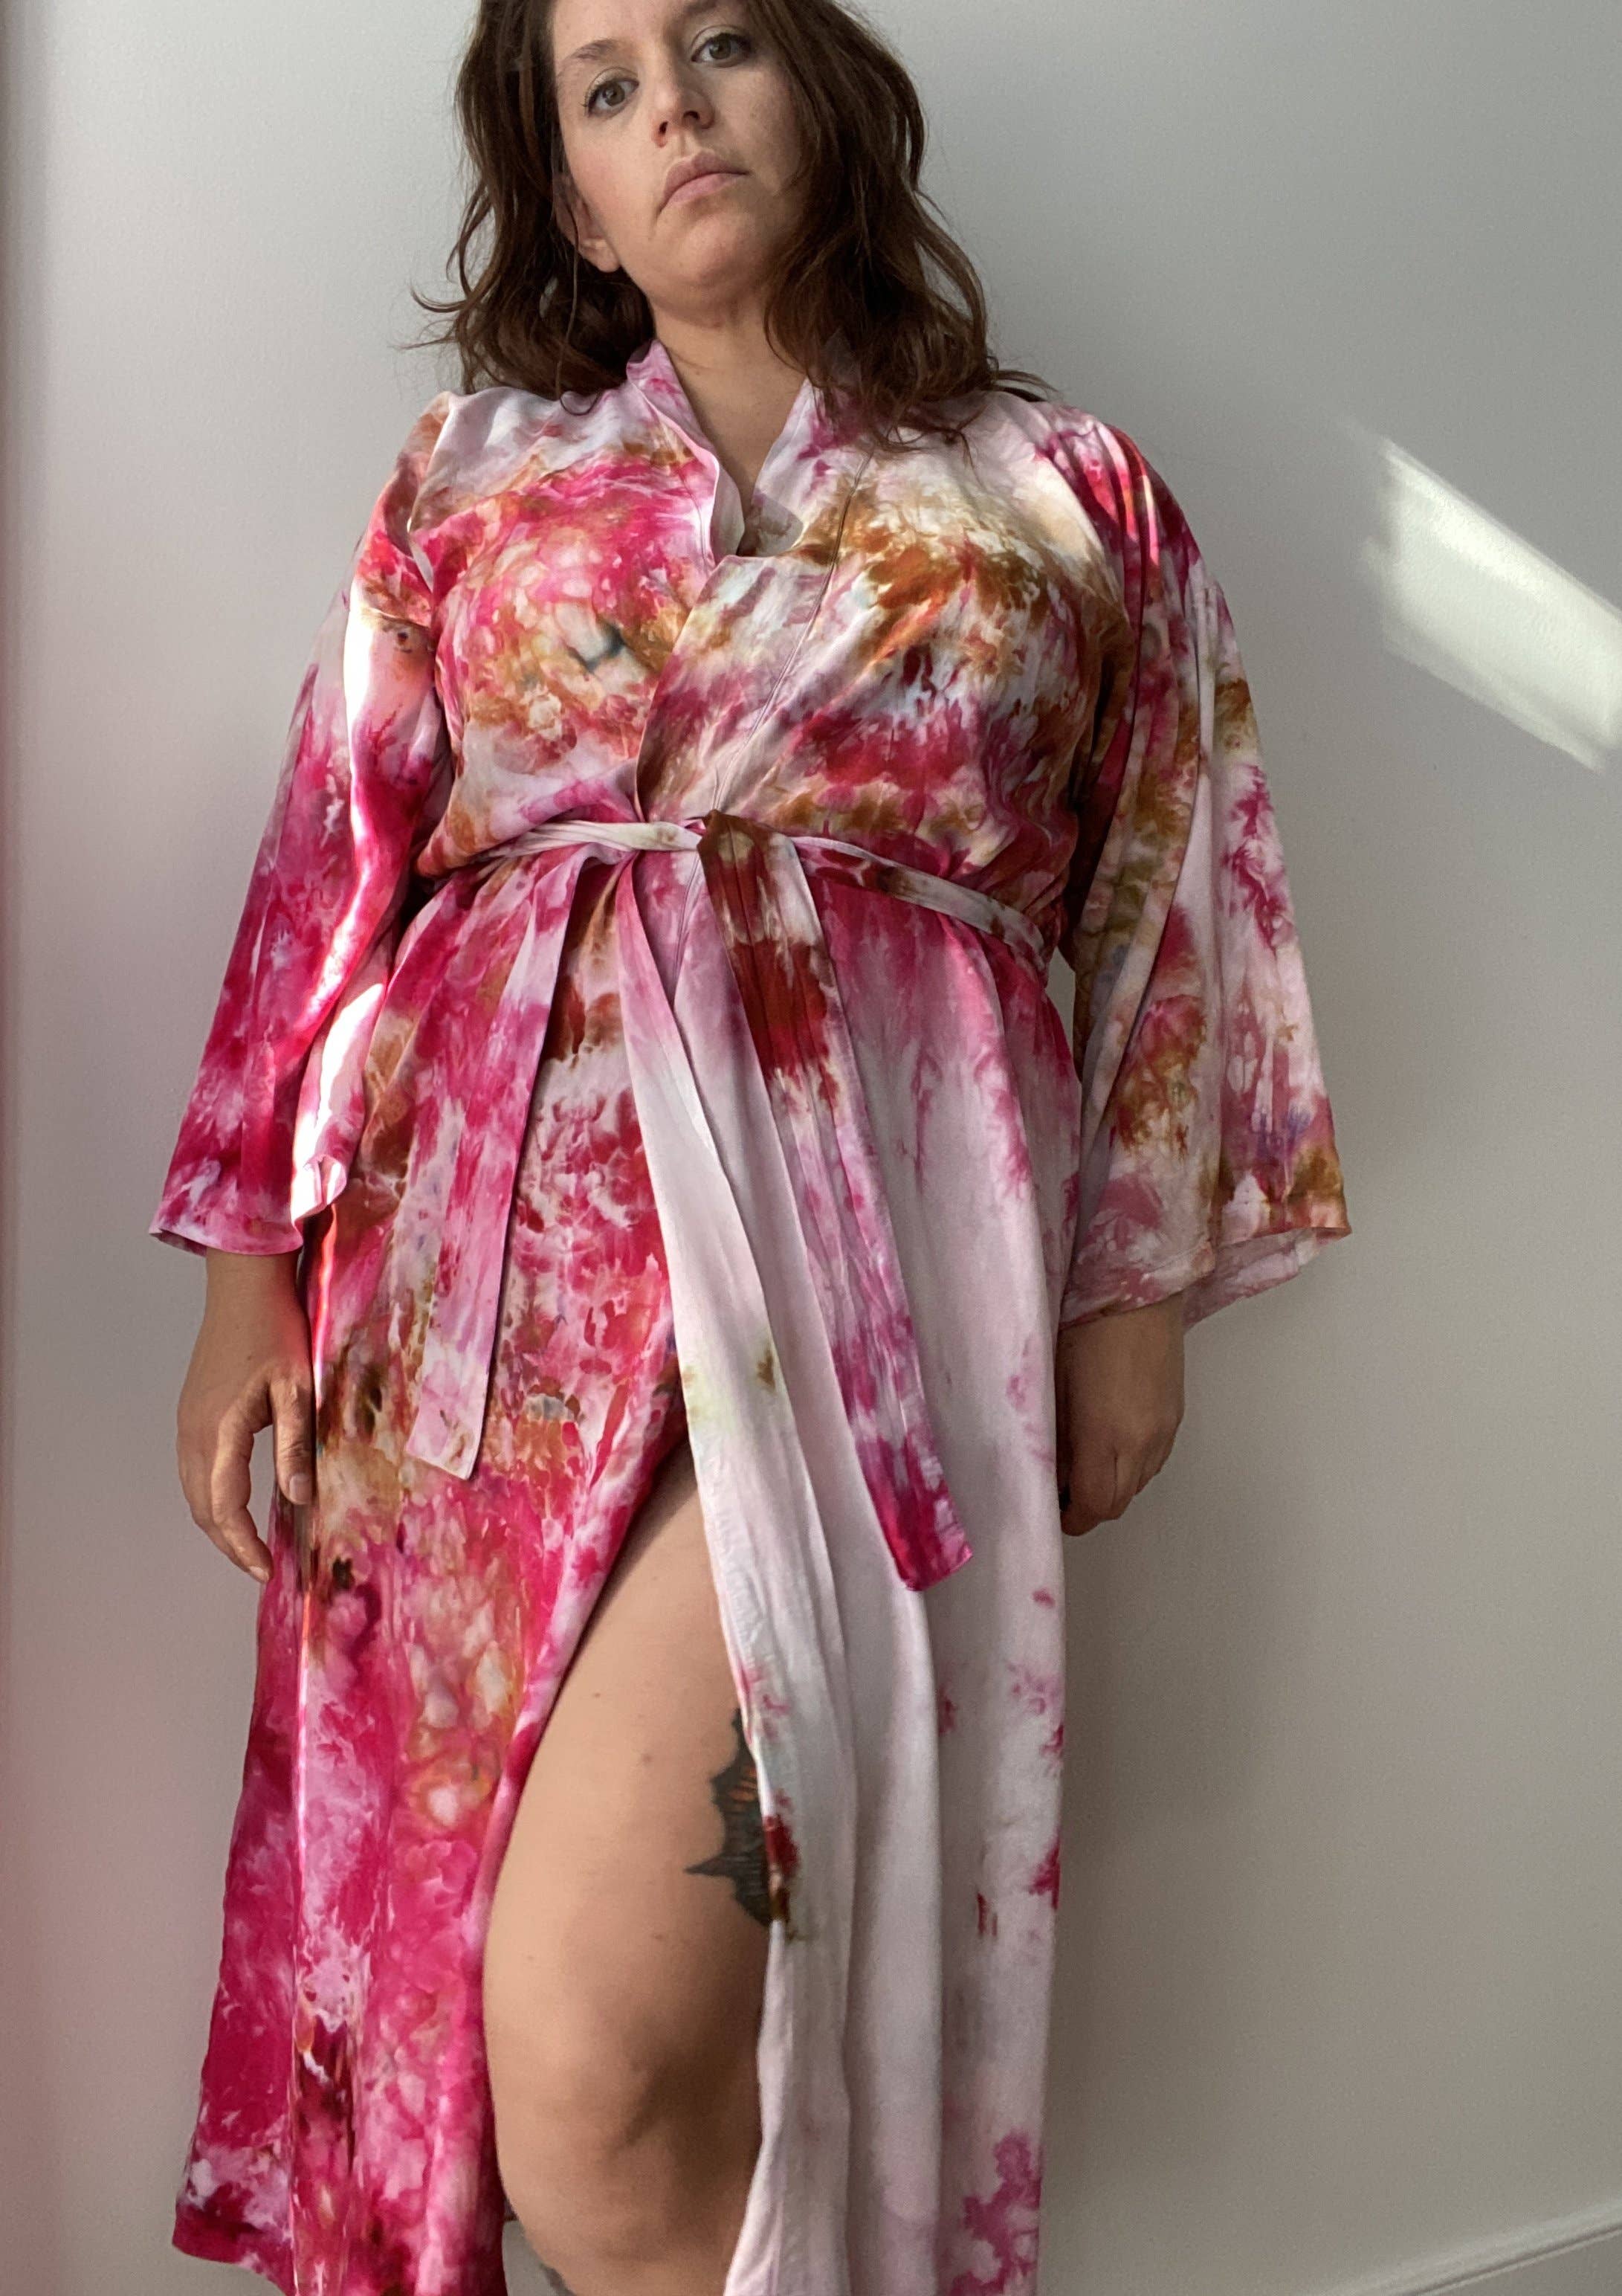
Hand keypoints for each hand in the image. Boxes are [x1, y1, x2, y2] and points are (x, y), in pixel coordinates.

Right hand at [176, 1249, 313, 1581]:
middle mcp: (193, 1433)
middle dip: (229, 1544)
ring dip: (217, 1524)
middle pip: (202, 1508)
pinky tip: (234, 1504)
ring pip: (193, 1492)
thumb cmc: (275, 1331)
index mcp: (220, 1431)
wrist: (241, 1287)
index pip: (224, 1507)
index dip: (243, 1546)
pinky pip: (192, 1472)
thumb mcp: (296, 1388)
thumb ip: (294, 1445)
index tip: (266, 1571)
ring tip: (250, 1546)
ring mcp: (186, 1423)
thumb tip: (297, 1498)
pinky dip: (210, 1499)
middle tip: (262, 1567)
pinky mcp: (189, 1414)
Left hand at [1054, 1293, 1185, 1536]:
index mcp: (1107, 1434)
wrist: (1138, 1290)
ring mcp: (1165, 1429)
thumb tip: (1047, 1472)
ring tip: (1082, 1464)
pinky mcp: (1176, 1415)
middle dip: (1088, 1507)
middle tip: (1060, 1492)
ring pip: (1137, 1485)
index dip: (1069, 1517)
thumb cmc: (1087, 1326)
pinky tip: (1109, 1441)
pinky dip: (1130, 1465)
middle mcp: (1144, 1441)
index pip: (1093, 1506)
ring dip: (1111, 1486)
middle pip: (1118, 1504)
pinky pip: (1153, 1461)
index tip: (1049, 1509)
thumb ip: (1051, 1437)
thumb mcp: (1054, 1383)